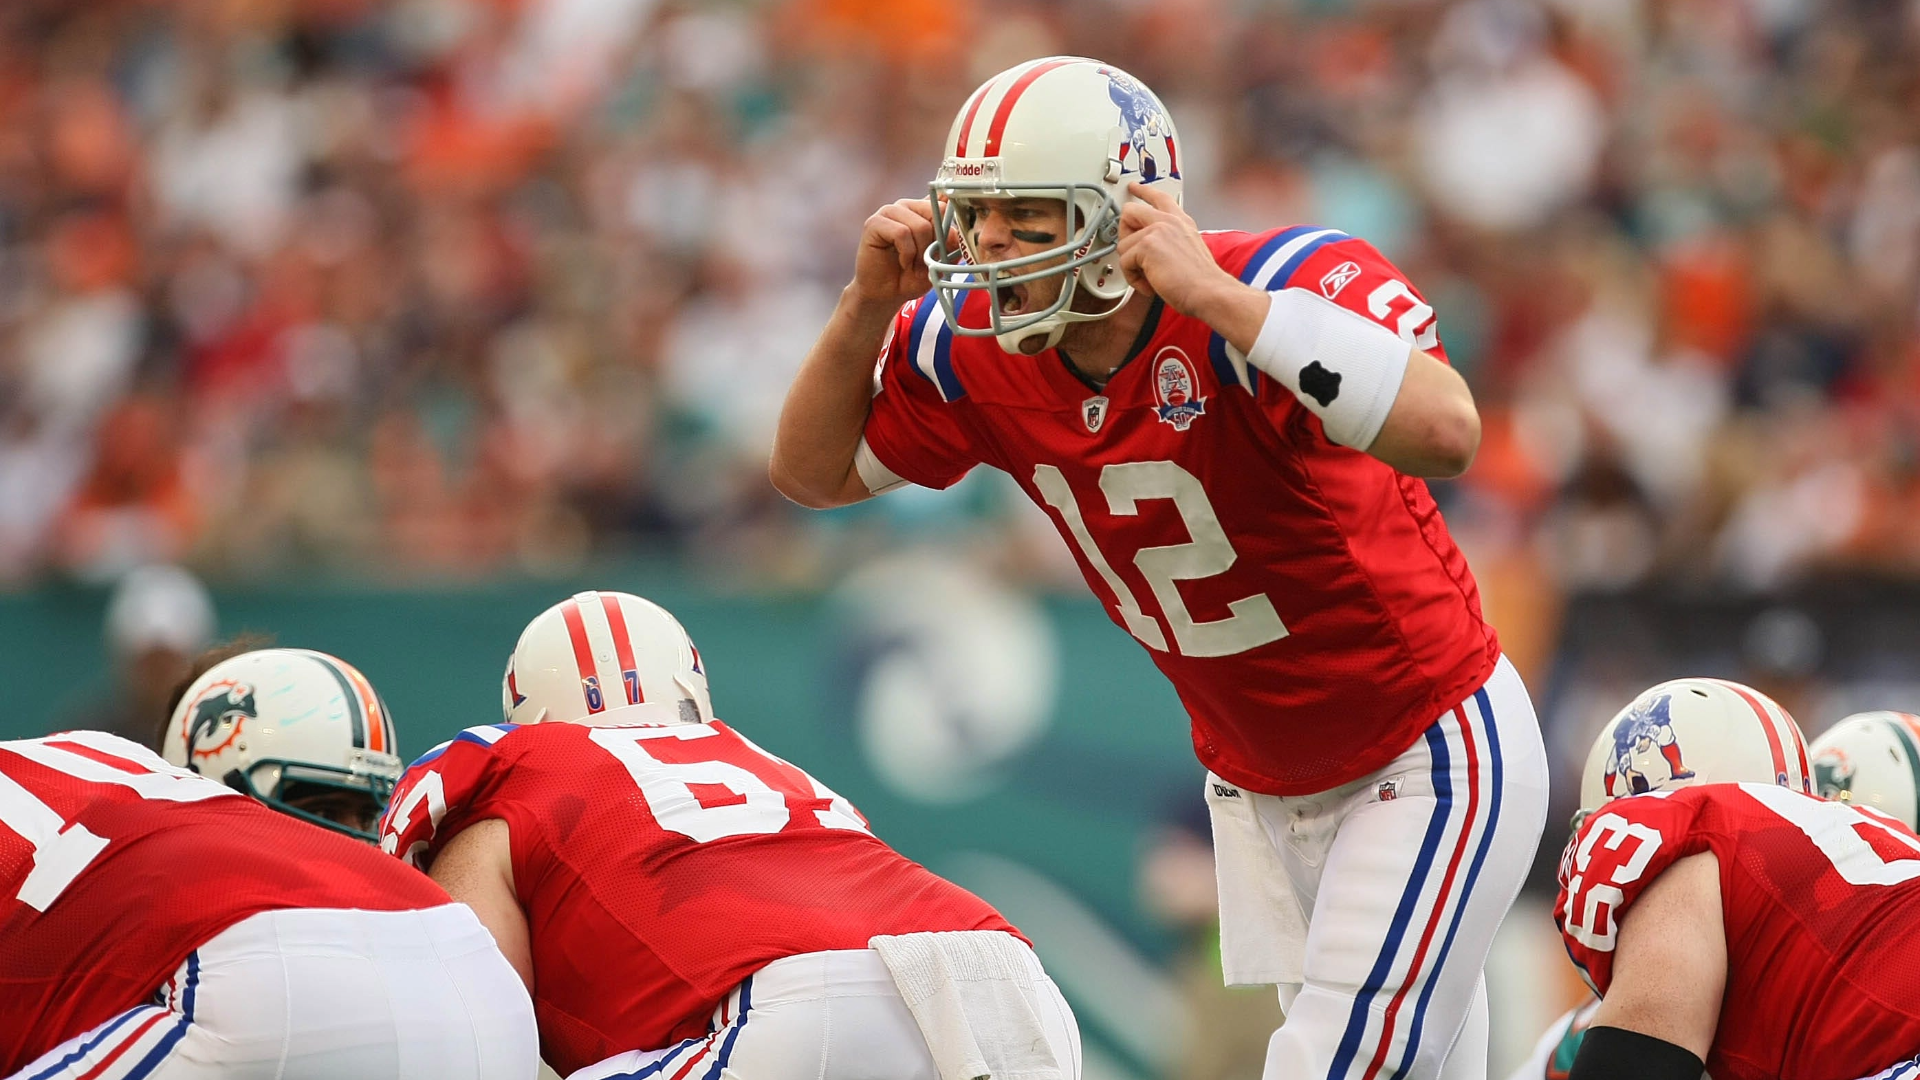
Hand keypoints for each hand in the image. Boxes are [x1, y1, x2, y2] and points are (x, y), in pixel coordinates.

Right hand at [850, 199, 950, 312]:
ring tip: (914, 266)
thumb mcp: (940, 262)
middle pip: (935, 213)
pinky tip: (902, 262)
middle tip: (927, 263)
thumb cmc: (910, 277)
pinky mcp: (874, 223)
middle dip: (935, 244)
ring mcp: (890, 212)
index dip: (950, 229)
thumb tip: (958, 233)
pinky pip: (901, 233)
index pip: (945, 205)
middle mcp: (907, 206)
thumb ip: (951, 245)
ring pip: (920, 225)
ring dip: (920, 253)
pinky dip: (906, 253)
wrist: (885, 294)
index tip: (948, 249)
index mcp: (922, 210)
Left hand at [1117, 182, 1241, 318]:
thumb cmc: (1200, 280)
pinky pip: (1124, 262)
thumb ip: (1168, 241)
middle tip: (1133, 254)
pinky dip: (1133, 279)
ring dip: (1132, 266)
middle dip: (1124, 234)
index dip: (1142, 191)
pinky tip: (1150, 284)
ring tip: (1151, 278)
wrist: (1208, 291)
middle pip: (1129, 211)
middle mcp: (1169, 221)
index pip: (1159, 197)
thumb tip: (1145, 248)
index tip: (1133, 186)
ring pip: (1123, 245)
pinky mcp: (1147, 245)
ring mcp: (1157, 230)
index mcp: (1180, 221)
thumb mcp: (1187, 250)